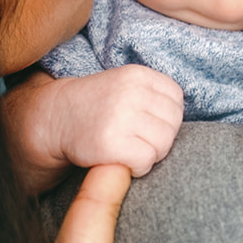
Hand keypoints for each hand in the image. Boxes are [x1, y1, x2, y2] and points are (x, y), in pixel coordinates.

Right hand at [50, 64, 183, 175]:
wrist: (53, 119)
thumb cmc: (96, 106)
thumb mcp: (125, 85)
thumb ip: (154, 95)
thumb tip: (189, 118)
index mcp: (137, 74)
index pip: (176, 99)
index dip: (166, 117)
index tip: (147, 124)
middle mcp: (130, 92)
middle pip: (174, 124)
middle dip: (161, 138)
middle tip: (138, 142)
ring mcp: (120, 117)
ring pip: (163, 144)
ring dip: (151, 155)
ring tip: (130, 151)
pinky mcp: (110, 143)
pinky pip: (146, 161)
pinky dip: (139, 168)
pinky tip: (122, 162)